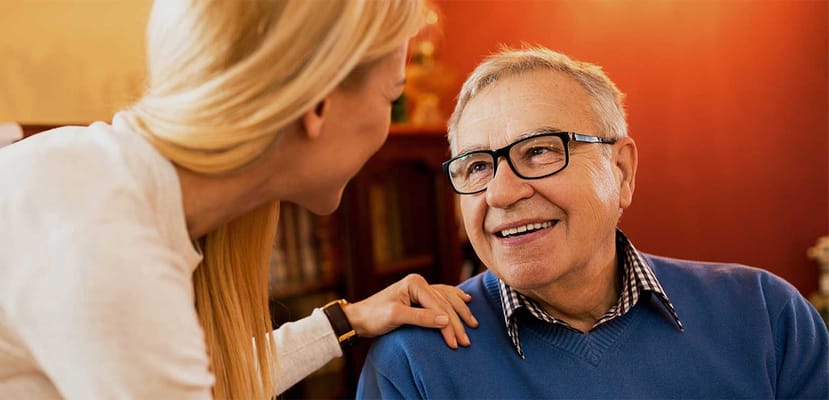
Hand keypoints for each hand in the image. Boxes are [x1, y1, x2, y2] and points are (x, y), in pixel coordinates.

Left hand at [342, 274, 478, 348]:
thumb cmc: (373, 316)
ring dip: (460, 312)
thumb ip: (421, 317)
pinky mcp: (419, 296)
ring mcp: (420, 288)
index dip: (448, 325)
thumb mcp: (396, 317)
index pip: (438, 306)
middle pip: (445, 304)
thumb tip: (446, 320)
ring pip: (447, 299)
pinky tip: (466, 300)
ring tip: (473, 324)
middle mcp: (419, 283)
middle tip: (466, 341)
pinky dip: (455, 300)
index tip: (455, 342)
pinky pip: (443, 297)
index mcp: (414, 283)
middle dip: (457, 323)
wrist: (359, 318)